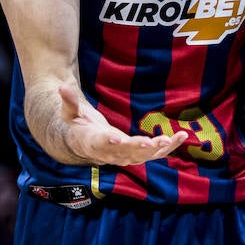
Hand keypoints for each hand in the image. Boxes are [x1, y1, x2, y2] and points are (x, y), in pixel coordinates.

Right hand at [59, 85, 186, 165]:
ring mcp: (124, 156)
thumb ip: (69, 101)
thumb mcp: (69, 112)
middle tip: (152, 143)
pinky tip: (182, 136)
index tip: (116, 138)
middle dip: (139, 148)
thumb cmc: (77, 125)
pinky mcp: (136, 154)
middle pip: (125, 153)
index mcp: (92, 143)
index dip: (109, 141)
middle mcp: (110, 153)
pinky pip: (154, 153)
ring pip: (142, 156)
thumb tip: (62, 87)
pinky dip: (168, 146)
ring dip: (158, 149)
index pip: (101, 143)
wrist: (83, 144)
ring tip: (171, 139)